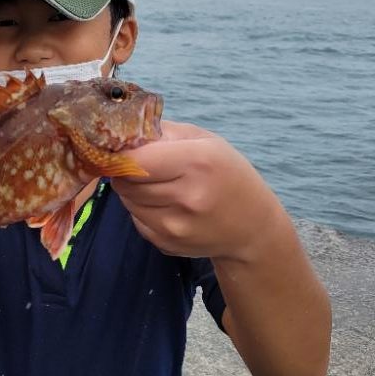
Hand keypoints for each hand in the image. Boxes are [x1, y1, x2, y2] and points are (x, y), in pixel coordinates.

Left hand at [112, 120, 282, 260]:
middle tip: (141, 165)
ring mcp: (176, 225)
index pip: (136, 159)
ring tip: (158, 184)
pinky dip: (141, 210)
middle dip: (125, 170)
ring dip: (132, 190)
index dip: (122, 153)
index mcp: (198, 162)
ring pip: (127, 200)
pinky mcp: (168, 243)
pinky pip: (136, 220)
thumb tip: (123, 133)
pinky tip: (165, 205)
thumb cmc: (227, 174)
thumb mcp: (206, 140)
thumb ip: (163, 132)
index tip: (122, 149)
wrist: (252, 226)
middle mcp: (187, 196)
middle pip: (127, 181)